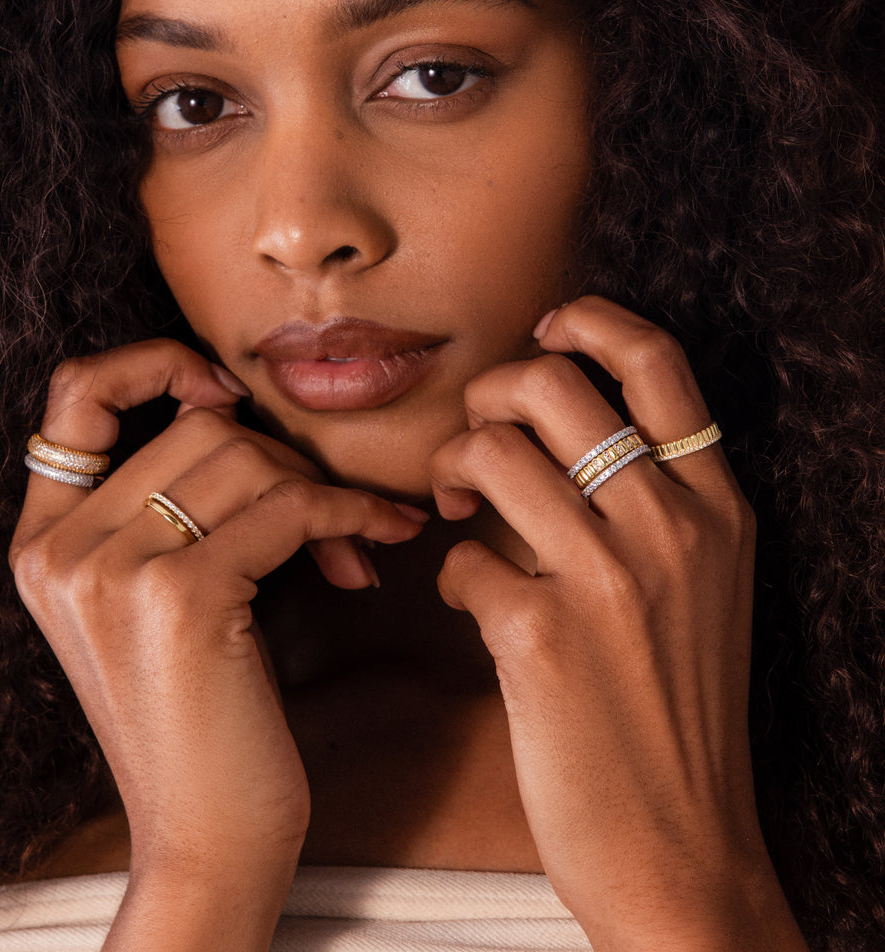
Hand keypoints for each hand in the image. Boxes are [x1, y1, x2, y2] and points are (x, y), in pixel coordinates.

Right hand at [9, 339, 425, 948]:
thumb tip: (251, 420)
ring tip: (360, 540)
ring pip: (248, 458)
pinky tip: (379, 545)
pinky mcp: (177, 596)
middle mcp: (61, 547)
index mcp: (44, 542)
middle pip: (201, 430)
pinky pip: (289, 507)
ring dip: (324, 490)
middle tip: (333, 514)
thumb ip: (171, 510)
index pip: (75, 396)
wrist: (206, 835)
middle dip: (286, 460)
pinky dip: (350, 515)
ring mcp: (110, 569)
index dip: (152, 365)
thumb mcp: (161, 600)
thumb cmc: (205, 714)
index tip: (225, 394)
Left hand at [429, 297, 806, 950]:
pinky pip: (462, 557)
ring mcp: (608, 578)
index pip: (655, 362)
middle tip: (476, 443)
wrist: (680, 848)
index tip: (544, 329)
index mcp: (717, 507)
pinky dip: (453, 572)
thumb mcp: (699, 591)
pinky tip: (474, 604)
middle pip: (551, 386)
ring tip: (456, 511)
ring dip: (453, 473)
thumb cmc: (676, 711)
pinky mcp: (541, 637)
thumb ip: (645, 508)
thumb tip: (543, 445)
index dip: (587, 322)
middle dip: (490, 396)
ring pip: (492, 453)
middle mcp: (671, 527)